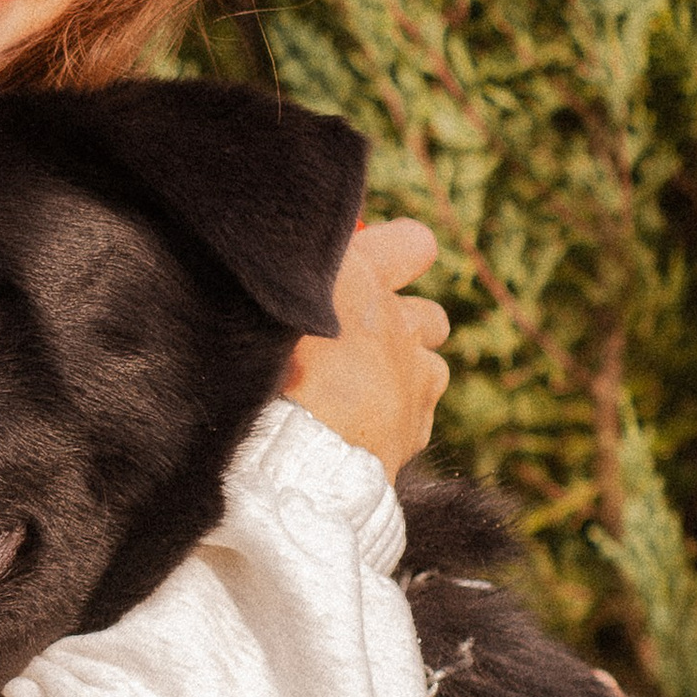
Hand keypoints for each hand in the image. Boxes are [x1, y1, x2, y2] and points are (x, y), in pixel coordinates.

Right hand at [283, 217, 449, 477]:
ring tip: (362, 395)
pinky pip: (418, 416)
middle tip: (363, 344)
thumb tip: (282, 262)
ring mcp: (416, 375)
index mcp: (362, 275)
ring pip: (431, 367)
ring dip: (406, 376)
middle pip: (429, 315)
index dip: (400, 254)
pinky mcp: (417, 425)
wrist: (292, 452)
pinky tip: (361, 431)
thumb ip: (290, 285)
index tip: (377, 266)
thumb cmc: (265, 371)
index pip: (413, 244)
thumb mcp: (265, 308)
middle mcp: (400, 319)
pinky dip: (397, 423)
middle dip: (405, 327)